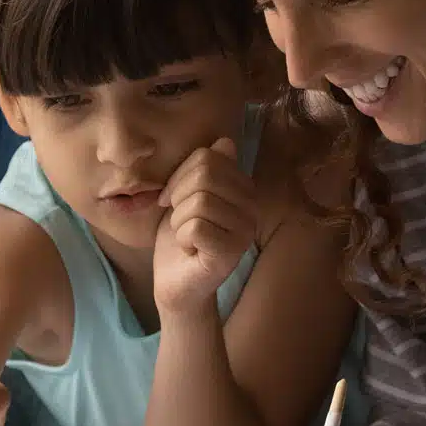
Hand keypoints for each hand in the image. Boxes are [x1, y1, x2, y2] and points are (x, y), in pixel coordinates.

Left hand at [153, 138, 258, 314]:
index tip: (173, 199)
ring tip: (186, 236)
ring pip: (199, 202)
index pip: (208, 156)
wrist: (176, 283)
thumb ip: (203, 169)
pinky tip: (190, 250)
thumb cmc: (181, 237)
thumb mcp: (185, 194)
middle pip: (204, 176)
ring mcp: (245, 231)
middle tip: (180, 220)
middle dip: (178, 197)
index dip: (180, 176)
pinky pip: (195, 227)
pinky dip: (181, 237)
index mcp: (243, 188)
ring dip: (179, 220)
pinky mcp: (231, 254)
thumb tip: (225, 142)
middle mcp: (252, 208)